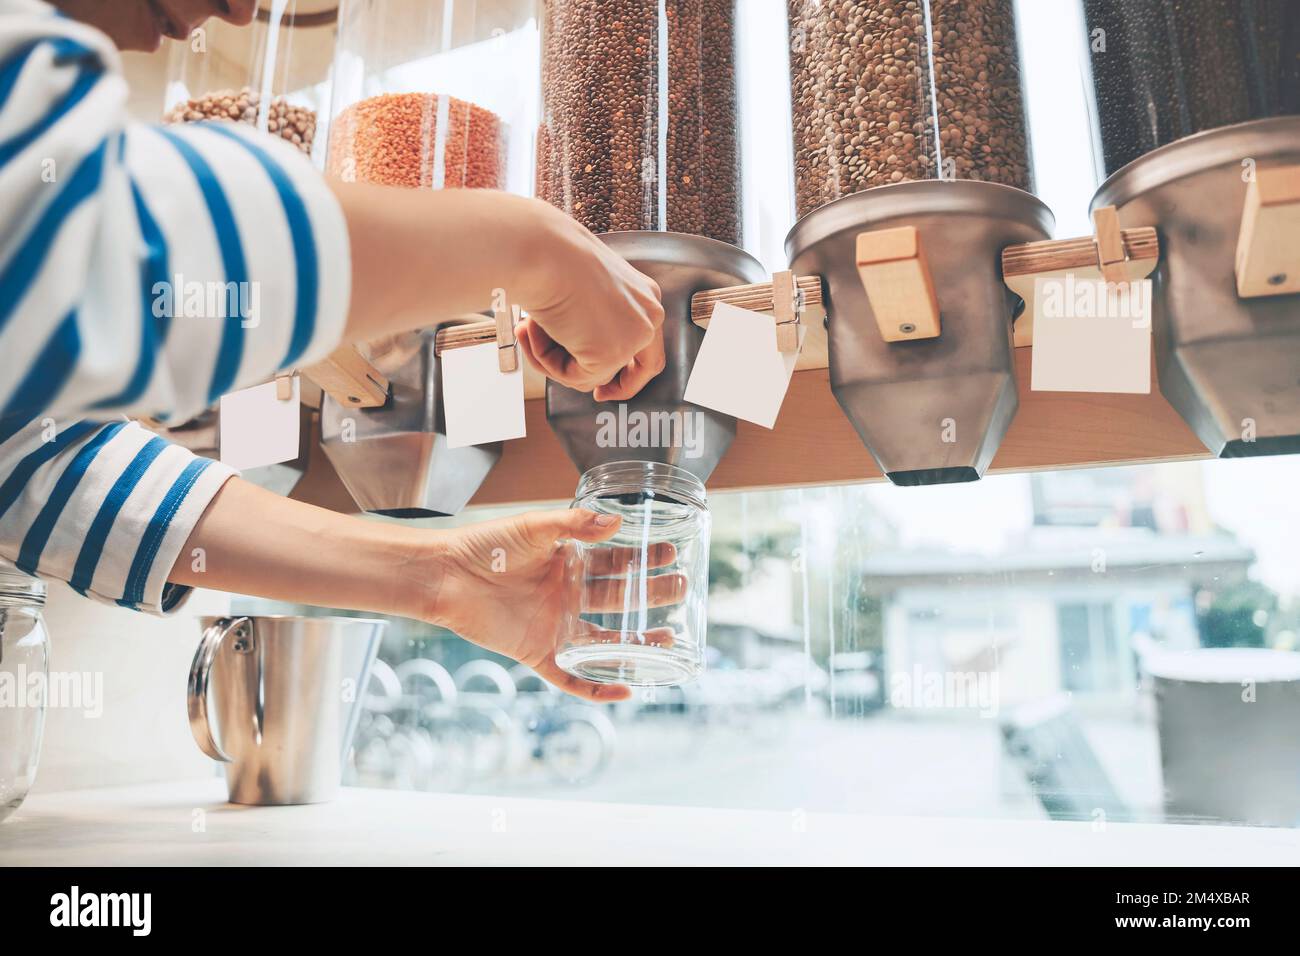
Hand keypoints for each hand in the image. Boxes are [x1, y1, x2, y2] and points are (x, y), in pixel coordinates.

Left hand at [428, 509, 684, 701]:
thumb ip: (573, 527)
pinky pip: (573, 677)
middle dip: (650, 594)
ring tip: (669, 638)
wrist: (446, 576)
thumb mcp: (533, 527)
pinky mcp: (538, 653)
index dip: (642, 558)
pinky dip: (598, 687)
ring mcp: (555, 626)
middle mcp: (565, 595)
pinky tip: (626, 690)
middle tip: (681, 587)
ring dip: (637, 641)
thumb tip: (616, 522)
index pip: (614, 562)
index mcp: (567, 563)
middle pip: (618, 598)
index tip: (670, 552)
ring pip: (606, 640)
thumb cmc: (484, 545)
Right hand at [514, 201, 665, 399]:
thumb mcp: (581, 289)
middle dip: (620, 387)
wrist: (540, 252)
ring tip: (530, 328)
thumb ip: (591, 319)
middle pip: (645, 367)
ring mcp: (634, 336)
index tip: (610, 381)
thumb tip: (574, 352)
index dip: (633, 368)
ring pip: (596, 373)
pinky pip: (575, 378)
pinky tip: (536, 331)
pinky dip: (547, 360)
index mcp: (644, 294)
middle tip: (599, 395)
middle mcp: (649, 314)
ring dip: (555, 357)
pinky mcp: (612, 353)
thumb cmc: (550, 259)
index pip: (649, 341)